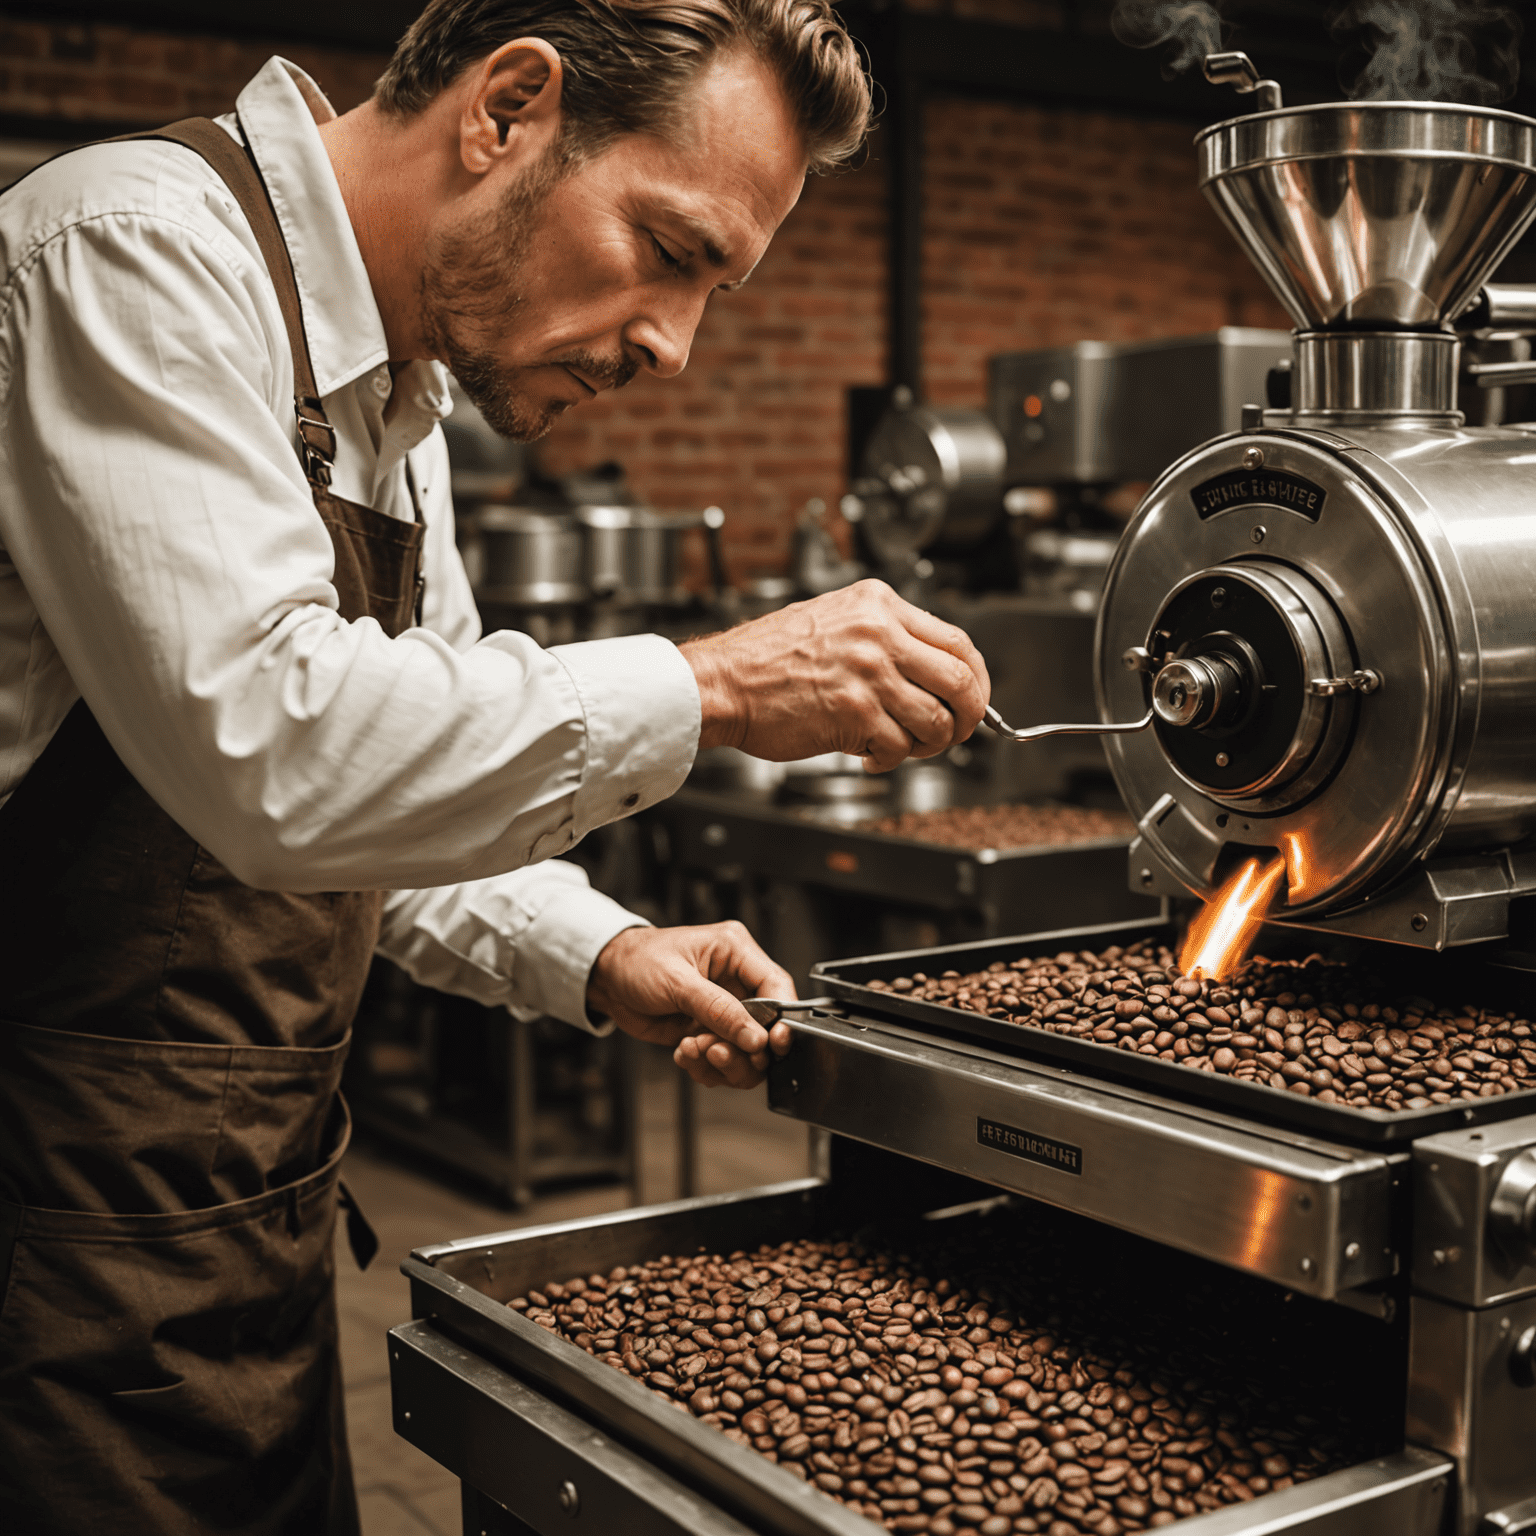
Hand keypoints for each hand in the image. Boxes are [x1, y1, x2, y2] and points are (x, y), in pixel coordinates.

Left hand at [586, 921, 795, 1087]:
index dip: (781, 1019)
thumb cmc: (637, 962)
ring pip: (749, 1052)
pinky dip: (706, 1067)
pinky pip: (725, 1062)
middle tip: (716, 1052)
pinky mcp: (710, 1032)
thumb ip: (719, 1010)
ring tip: (693, 1050)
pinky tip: (684, 1053)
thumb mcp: (678, 982)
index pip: (777, 986)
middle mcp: (736, 981)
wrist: (606, 978)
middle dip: (744, 1048)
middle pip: (767, 1027)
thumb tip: (756, 1036)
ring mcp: (725, 1010)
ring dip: (722, 1061)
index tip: (773, 1043)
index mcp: (736, 952)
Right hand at [680, 579, 989, 771]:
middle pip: (961, 681)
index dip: (976, 680)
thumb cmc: (767, 659)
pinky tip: (867, 756)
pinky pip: (898, 747)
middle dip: (967, 718)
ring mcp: (868, 674)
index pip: (958, 642)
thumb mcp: (836, 621)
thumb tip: (934, 675)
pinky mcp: (854, 714)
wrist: (722, 682)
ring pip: (936, 720)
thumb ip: (885, 639)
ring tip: (900, 746)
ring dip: (926, 745)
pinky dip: (889, 760)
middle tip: (952, 733)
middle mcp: (878, 635)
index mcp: (878, 606)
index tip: (973, 701)